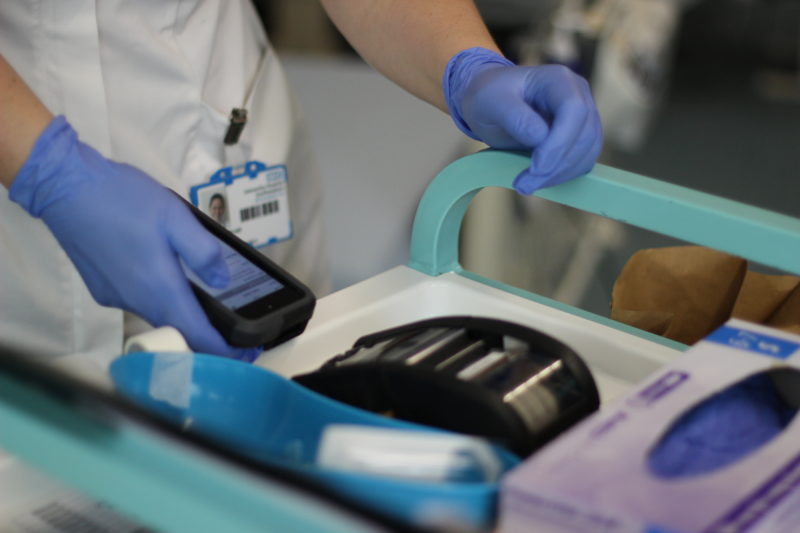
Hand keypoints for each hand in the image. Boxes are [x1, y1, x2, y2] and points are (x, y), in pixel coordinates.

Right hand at [9, 116, 255, 359]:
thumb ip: (204, 252)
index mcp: (160, 288)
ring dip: (181, 315)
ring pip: (157, 316)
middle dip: (206, 334)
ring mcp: (115, 297)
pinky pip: (138, 303)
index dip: (223, 350)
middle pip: (177, 330)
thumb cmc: (123, 198)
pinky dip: (158, 300)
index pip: (197, 335)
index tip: (246, 355)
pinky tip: (166, 278)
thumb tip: (223, 281)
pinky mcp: (102, 288)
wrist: (64, 187)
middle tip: (232, 329)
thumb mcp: (177, 217)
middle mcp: (136, 301)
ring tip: (205, 302)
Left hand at [443, 47, 602, 193]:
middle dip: (556, 166)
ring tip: (526, 184)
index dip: (559, 143)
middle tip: (524, 185)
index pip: (574, 111)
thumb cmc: (489, 96)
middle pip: (584, 135)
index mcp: (559, 80)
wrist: (489, 100)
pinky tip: (538, 180)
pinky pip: (582, 161)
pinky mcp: (579, 137)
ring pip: (587, 152)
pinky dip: (563, 175)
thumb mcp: (492, 103)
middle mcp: (578, 95)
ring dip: (559, 175)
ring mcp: (583, 116)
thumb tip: (540, 138)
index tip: (535, 168)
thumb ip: (516, 118)